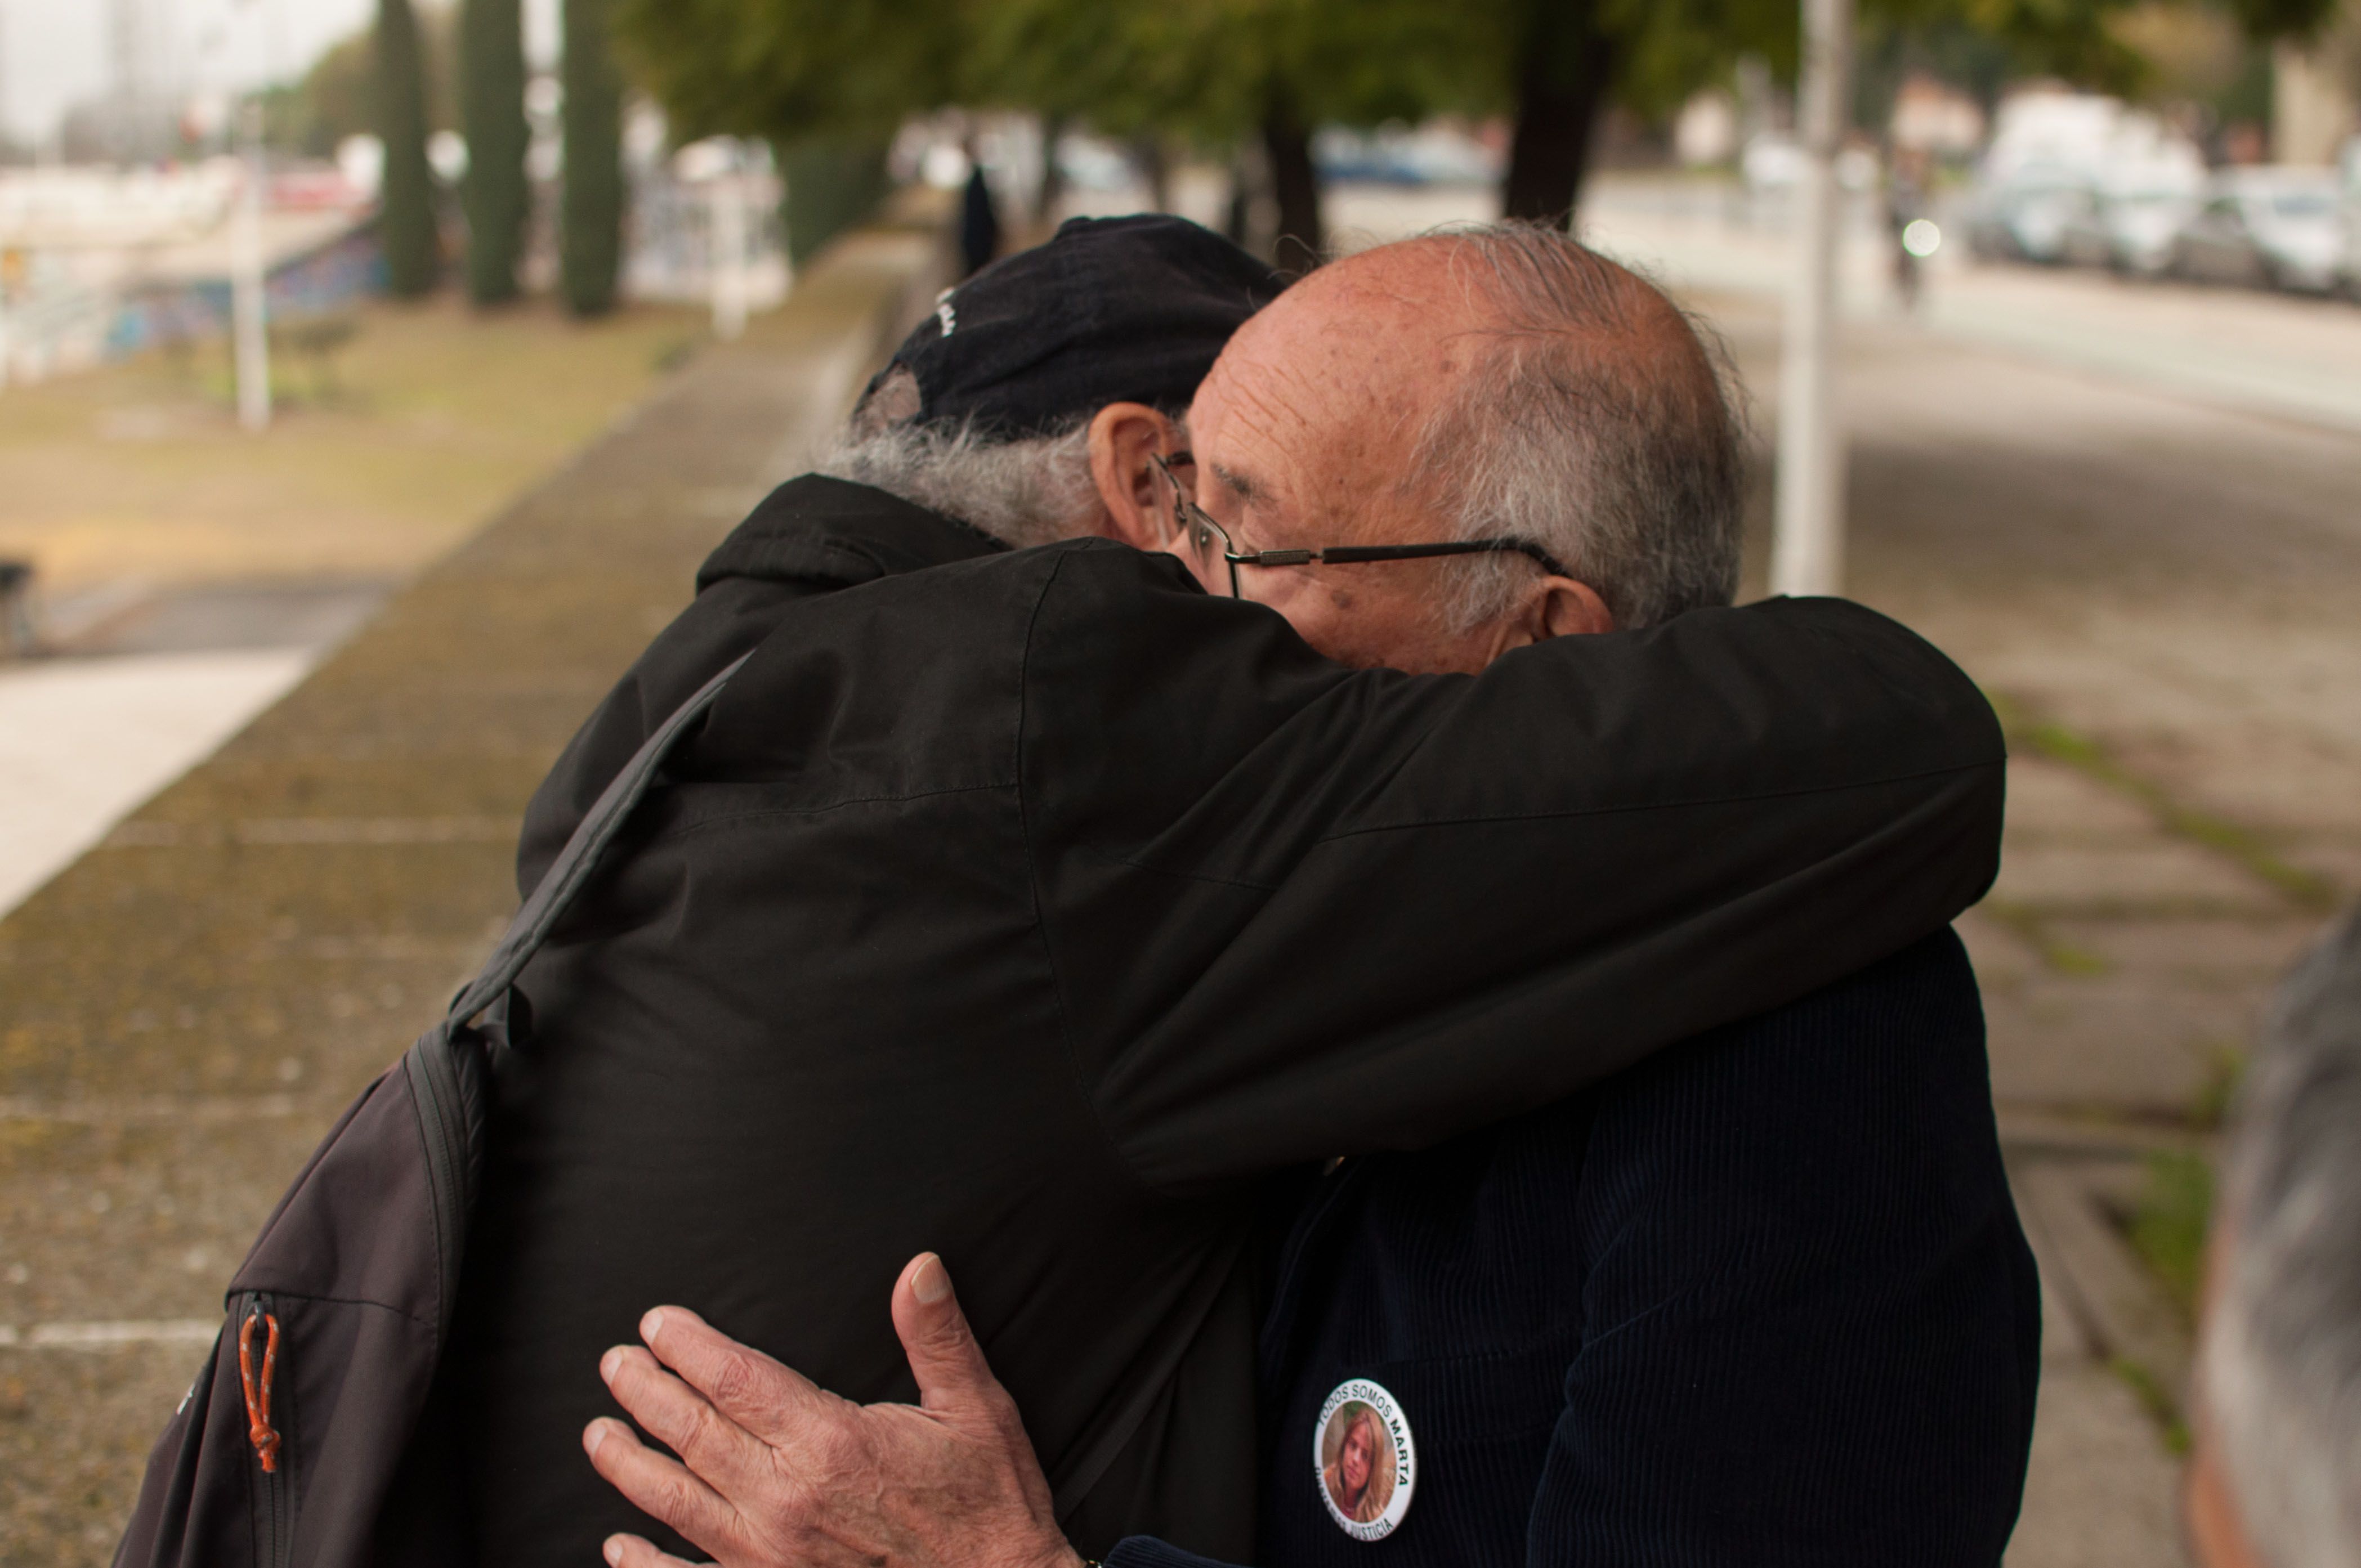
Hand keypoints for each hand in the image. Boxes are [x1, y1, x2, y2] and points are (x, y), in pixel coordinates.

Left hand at [584, 1252, 1084, 1567]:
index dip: (688, 1347)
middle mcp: (789, 1499)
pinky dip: (646, 1565)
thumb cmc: (988, 1503)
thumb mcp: (977, 1408)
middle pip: (694, 1434)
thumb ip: (937, 1335)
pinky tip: (618, 1546)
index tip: (658, 1325)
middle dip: (645, 1393)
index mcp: (832, 1442)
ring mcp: (773, 1555)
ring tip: (598, 1434)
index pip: (735, 1380)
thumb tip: (919, 1269)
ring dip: (629, 1465)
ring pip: (677, 1502)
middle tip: (615, 1364)